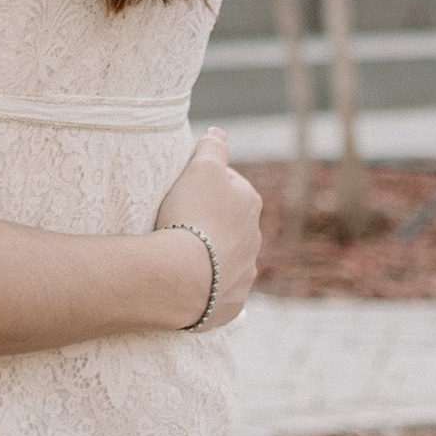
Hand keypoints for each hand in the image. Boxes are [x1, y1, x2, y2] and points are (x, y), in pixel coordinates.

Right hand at [153, 131, 261, 328]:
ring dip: (211, 252)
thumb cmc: (192, 215)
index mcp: (250, 203)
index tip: (185, 189)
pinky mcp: (231, 302)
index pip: (230, 184)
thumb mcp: (201, 168)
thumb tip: (219, 133)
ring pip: (228, 256)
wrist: (183, 275)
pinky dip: (207, 283)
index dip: (206, 184)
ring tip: (181, 251)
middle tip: (180, 219)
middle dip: (211, 219)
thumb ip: (213, 147)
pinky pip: (219, 288)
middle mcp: (255, 239)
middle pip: (230, 221)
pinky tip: (187, 279)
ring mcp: (245, 273)